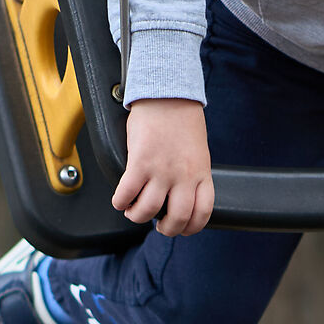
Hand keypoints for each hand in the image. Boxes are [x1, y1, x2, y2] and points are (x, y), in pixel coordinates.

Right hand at [112, 98, 214, 235]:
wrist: (167, 93)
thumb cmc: (181, 118)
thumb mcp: (197, 151)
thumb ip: (192, 173)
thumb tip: (178, 193)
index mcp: (201, 172)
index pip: (203, 212)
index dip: (192, 227)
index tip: (183, 228)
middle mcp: (184, 175)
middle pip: (178, 218)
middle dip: (167, 229)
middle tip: (158, 225)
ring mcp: (162, 170)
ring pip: (149, 210)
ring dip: (137, 216)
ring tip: (133, 211)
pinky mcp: (140, 162)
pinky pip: (127, 193)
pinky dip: (120, 201)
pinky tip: (120, 199)